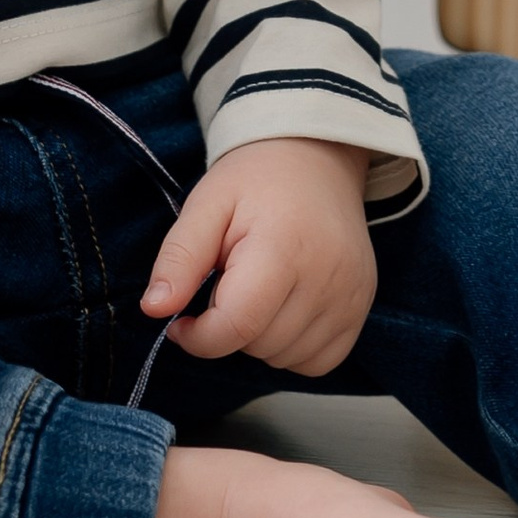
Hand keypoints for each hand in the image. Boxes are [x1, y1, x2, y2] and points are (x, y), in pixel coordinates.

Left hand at [142, 137, 377, 376]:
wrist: (317, 156)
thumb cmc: (256, 180)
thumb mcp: (206, 205)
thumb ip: (179, 258)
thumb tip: (154, 309)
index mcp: (283, 247)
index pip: (236, 325)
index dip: (197, 337)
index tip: (181, 319)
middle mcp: (327, 276)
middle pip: (259, 345)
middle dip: (230, 327)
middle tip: (230, 283)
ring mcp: (352, 295)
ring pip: (286, 359)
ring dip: (260, 339)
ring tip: (260, 290)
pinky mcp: (363, 306)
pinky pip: (318, 361)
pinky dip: (293, 348)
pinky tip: (284, 310)